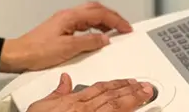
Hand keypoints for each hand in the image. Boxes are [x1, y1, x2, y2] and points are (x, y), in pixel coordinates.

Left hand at [0, 2, 132, 72]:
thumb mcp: (68, 48)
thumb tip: (104, 39)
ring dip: (104, 21)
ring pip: (89, 15)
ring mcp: (64, 21)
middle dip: (112, 16)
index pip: (98, 13)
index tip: (127, 27)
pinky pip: (83, 23)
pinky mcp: (61, 28)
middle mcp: (67, 16)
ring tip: (115, 31)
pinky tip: (97, 36)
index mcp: (70, 16)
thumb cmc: (38, 50)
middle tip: (125, 26)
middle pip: (94, 9)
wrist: (20, 53)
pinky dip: (94, 27)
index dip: (115, 19)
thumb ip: (88, 42)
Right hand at [26, 73, 153, 111]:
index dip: (116, 84)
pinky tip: (135, 110)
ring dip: (132, 100)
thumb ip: (56, 92)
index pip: (100, 89)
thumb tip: (65, 80)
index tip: (129, 81)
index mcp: (74, 101)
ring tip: (146, 94)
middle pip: (112, 97)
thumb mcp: (42, 105)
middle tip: (147, 87)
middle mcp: (85, 109)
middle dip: (130, 91)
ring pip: (116, 107)